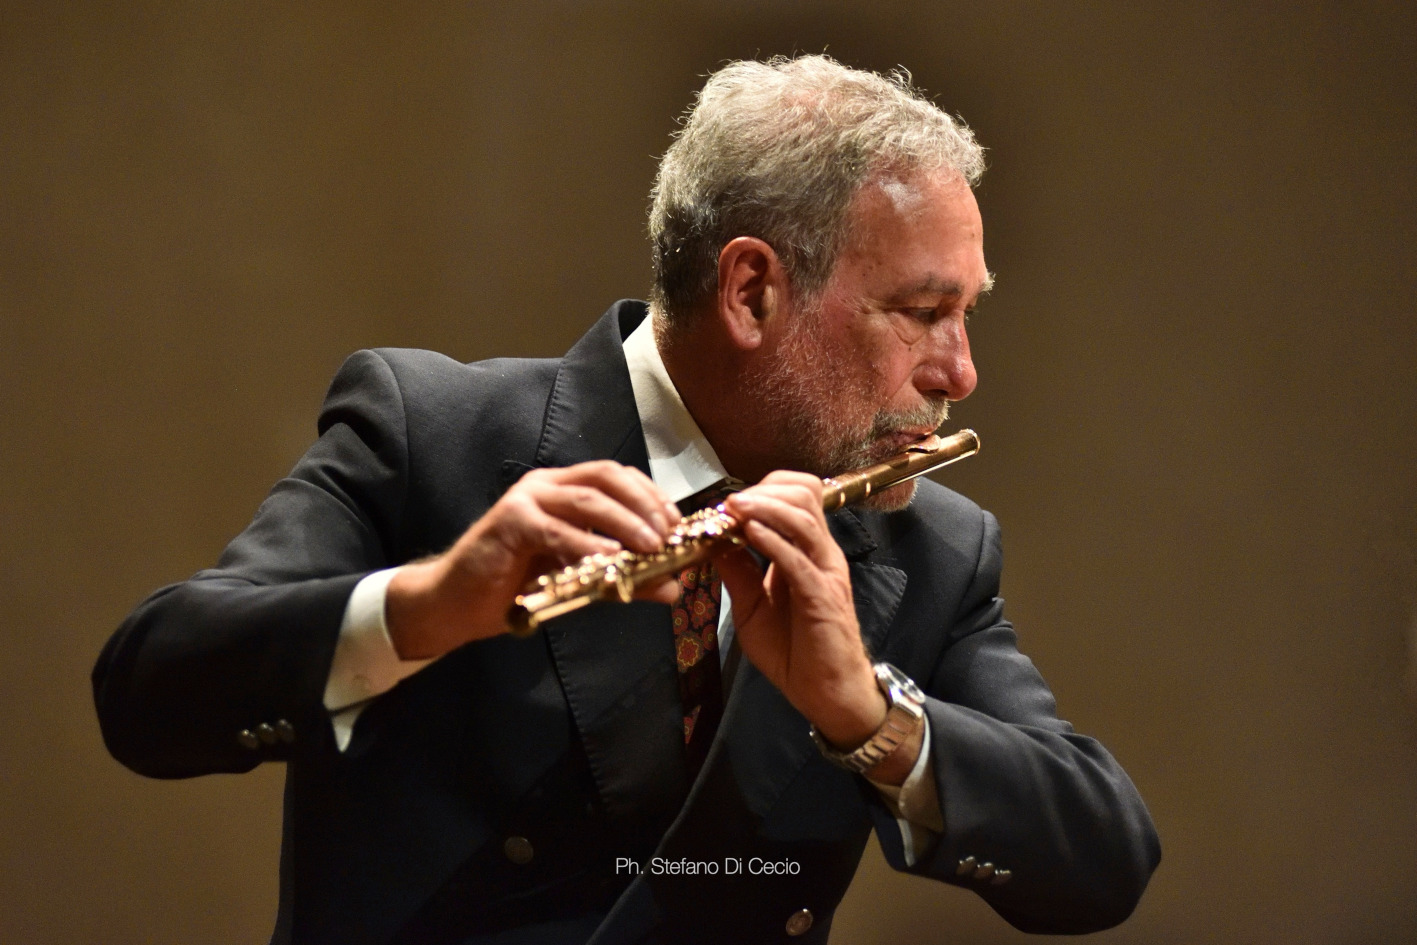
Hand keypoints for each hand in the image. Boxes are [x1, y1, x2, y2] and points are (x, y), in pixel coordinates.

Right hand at [386, 461, 680, 658]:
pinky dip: (585, 542)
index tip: (678, 524)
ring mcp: (526, 499)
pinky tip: (609, 557)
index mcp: (564, 489)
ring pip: (586, 498)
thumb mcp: (581, 580)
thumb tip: (673, 587)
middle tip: (668, 534)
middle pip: (607, 476)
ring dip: (624, 521)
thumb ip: (624, 578)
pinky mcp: (510, 521)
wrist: (458, 603)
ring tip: (651, 546)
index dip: (652, 495)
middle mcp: (547, 485)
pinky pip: (555, 529)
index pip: (618, 476)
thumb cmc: (517, 587)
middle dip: (644, 502)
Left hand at [716, 473, 888, 752]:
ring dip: (765, 507)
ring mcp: (825, 571)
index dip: (761, 490)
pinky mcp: (823, 596)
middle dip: (764, 490)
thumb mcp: (751, 606)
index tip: (725, 504)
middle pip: (804, 494)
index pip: (794, 496)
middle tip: (730, 502)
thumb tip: (712, 541)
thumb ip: (737, 572)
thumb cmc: (793, 652)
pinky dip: (773, 541)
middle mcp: (819, 553)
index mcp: (805, 551)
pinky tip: (750, 535)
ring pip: (804, 518)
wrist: (824, 692)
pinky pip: (799, 559)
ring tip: (735, 509)